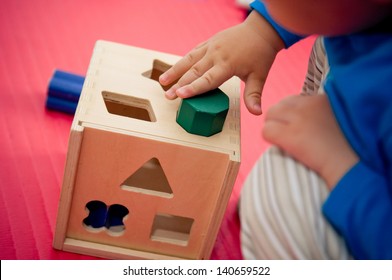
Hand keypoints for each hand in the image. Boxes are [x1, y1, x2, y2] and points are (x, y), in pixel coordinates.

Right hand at [159, 11, 284, 114]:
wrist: (261, 30)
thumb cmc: (261, 54)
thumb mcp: (260, 76)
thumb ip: (254, 95)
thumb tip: (257, 113)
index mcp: (227, 64)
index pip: (207, 80)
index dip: (193, 88)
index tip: (180, 95)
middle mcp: (216, 55)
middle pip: (194, 72)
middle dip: (179, 84)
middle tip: (167, 96)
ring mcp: (211, 47)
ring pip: (189, 60)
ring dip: (175, 70)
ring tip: (162, 81)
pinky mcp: (209, 42)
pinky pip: (193, 52)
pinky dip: (183, 61)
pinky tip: (175, 69)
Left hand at [262, 94, 358, 188]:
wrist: (349, 165)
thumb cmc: (349, 149)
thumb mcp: (340, 119)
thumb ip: (322, 113)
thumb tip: (304, 119)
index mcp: (321, 99)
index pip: (294, 100)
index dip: (291, 115)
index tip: (296, 128)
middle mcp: (308, 105)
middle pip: (279, 106)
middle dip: (278, 119)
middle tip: (284, 135)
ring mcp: (298, 119)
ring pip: (269, 116)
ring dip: (273, 128)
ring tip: (282, 141)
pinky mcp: (290, 135)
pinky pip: (266, 131)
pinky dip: (269, 139)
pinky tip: (280, 146)